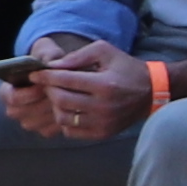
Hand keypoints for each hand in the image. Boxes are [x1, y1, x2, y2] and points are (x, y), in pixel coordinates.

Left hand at [8, 38, 138, 137]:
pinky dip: (64, 120)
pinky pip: (71, 131)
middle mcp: (103, 107)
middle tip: (47, 84)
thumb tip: (53, 66)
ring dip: (55, 106)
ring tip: (58, 97)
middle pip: (61, 100)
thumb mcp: (106, 52)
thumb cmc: (126, 68)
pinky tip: (69, 110)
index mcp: (104, 84)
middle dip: (49, 90)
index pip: (65, 80)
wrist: (151, 92)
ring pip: (63, 118)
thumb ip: (79, 56)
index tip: (35, 74)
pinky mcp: (102, 133)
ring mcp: (103, 123)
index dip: (46, 76)